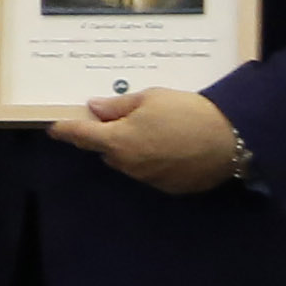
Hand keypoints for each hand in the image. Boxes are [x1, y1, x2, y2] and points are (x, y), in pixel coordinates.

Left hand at [50, 86, 245, 195]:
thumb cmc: (188, 113)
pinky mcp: (167, 187)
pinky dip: (152, 159)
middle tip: (125, 117)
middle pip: (106, 149)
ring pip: (127, 161)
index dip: (65, 130)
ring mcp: (147, 179)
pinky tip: (172, 146)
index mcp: (118, 141)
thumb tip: (95, 109)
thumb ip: (119, 106)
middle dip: (108, 135)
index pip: (81, 136)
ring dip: (131, 148)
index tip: (54, 128)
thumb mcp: (151, 98)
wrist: (231, 141)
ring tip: (156, 129)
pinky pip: (149, 171)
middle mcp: (127, 164)